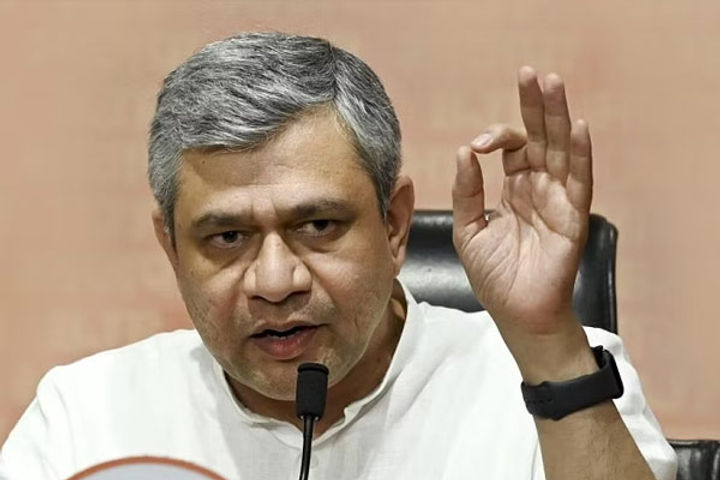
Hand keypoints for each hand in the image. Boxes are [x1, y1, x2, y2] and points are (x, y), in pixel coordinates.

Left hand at [452, 67, 592, 356]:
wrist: (515, 313)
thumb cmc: (494, 277)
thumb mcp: (469, 230)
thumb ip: (467, 191)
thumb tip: (464, 152)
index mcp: (515, 189)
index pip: (512, 148)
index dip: (497, 137)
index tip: (478, 146)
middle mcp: (538, 188)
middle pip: (540, 138)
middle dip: (535, 106)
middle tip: (530, 73)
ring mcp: (558, 200)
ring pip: (561, 151)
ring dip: (558, 118)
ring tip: (553, 84)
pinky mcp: (573, 217)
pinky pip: (580, 182)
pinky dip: (580, 155)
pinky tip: (576, 127)